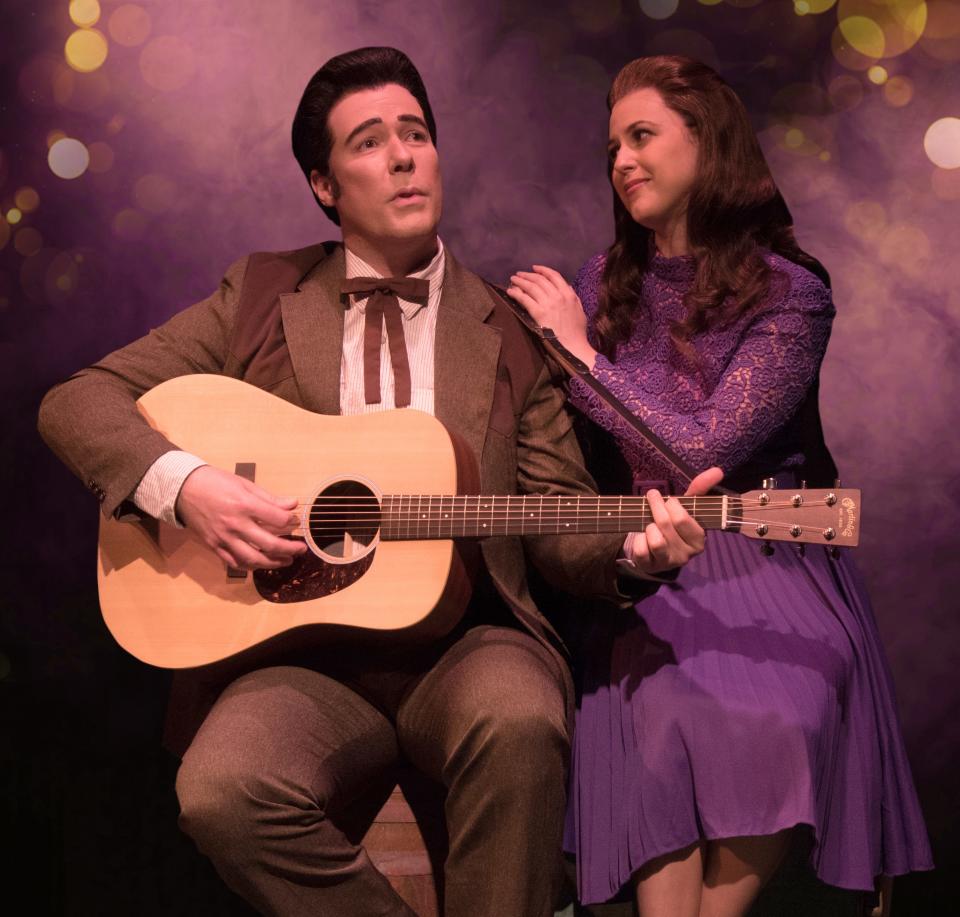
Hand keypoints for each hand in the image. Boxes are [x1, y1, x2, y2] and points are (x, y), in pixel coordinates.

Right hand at [176, 465, 307, 569]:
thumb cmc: (216, 483)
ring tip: (286, 560)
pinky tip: (262, 563)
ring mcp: (224, 538)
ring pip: (253, 559)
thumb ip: (270, 498)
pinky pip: (235, 562)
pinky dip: (251, 566)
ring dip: (273, 563)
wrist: (184, 489)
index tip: (297, 522)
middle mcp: (235, 524)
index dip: (292, 522)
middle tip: (301, 549)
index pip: (278, 519)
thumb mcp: (245, 484)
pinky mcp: (214, 546)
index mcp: (245, 505)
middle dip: (289, 548)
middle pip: (269, 544)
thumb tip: (292, 505)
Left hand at [507, 265, 596, 366]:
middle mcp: (558, 296)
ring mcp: (548, 304)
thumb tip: (566, 287)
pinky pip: (525, 299)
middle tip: (519, 274)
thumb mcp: (580, 310)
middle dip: (528, 275)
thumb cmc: (577, 332)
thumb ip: (573, 297)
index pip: (554, 276)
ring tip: (513, 279)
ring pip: (531, 287)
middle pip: (540, 280)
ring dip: (520, 281)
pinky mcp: (538, 313)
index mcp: (568, 294)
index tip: (534, 268)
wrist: (572, 346)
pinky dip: (516, 293)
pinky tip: (510, 291)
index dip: (543, 270)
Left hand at [625, 466, 723, 574]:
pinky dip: (638, 539)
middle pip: (665, 524)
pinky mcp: (650, 567)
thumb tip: (718, 470)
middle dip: (655, 507)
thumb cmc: (673, 524)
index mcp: (698, 539)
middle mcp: (686, 554)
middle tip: (652, 498)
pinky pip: (641, 550)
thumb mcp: (686, 507)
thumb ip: (700, 489)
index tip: (667, 500)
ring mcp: (668, 563)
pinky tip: (642, 536)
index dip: (670, 505)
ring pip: (654, 539)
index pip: (681, 518)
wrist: (654, 549)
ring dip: (648, 525)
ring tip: (649, 522)